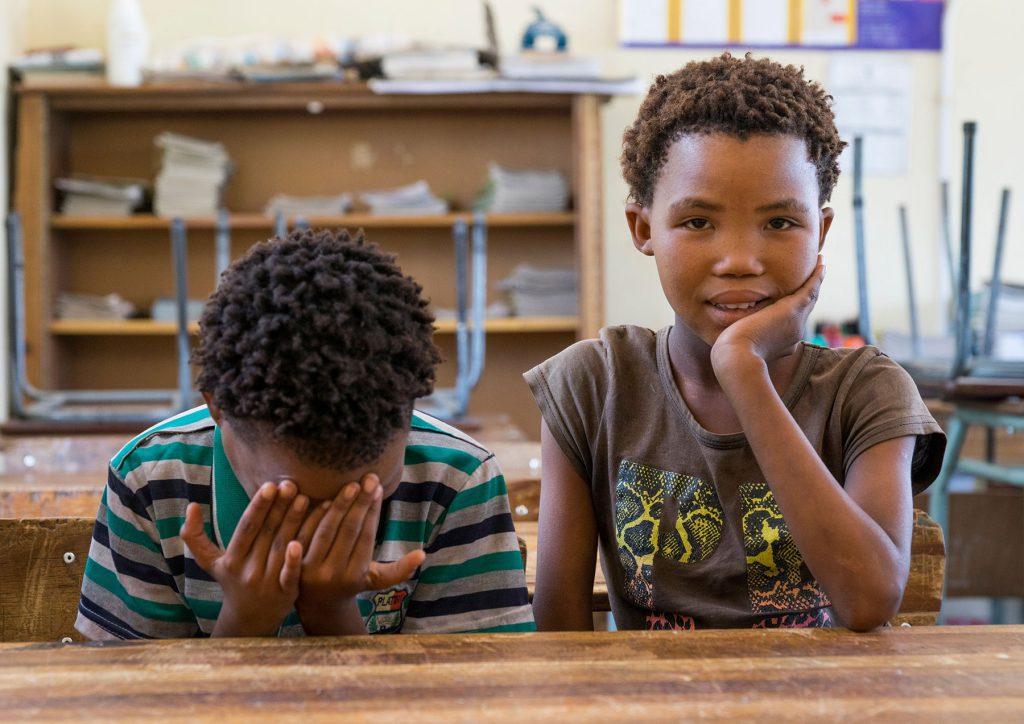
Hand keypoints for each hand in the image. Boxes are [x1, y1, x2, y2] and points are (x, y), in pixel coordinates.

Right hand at [180, 480, 307, 635]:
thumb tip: (190, 505)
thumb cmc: (232, 581)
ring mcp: (268, 583)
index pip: (247, 528)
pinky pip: (291, 574)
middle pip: (267, 533)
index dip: (258, 506)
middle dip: (280, 507)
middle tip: (292, 484)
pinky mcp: (286, 593)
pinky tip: (302, 541)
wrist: (249, 620)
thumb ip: (195, 536)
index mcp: (232, 560)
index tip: (270, 485)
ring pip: (283, 546)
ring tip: (305, 498)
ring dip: (296, 522)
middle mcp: (248, 571)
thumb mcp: (211, 562)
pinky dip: (295, 560)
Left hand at [293, 473, 424, 629]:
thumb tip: (422, 554)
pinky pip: (306, 532)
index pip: (366, 536)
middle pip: (348, 530)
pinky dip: (315, 514)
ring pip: (326, 529)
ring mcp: (311, 568)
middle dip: (360, 502)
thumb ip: (399, 570)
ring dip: (339, 505)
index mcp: (356, 574)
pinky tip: (326, 498)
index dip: (372, 511)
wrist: (317, 604)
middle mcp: (334, 573)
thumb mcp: (376, 580)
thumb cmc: (352, 583)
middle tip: (369, 478)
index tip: (378, 487)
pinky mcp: (294, 561)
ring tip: (351, 484)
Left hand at [711, 256, 824, 372]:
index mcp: (782, 343)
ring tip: (821, 266)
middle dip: (811, 293)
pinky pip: (809, 290)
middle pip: (806, 309)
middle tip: (818, 275)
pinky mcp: (792, 311)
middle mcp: (794, 333)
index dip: (795, 309)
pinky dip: (816, 278)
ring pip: (810, 298)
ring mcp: (795, 322)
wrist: (737, 359)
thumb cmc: (730, 354)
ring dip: (817, 281)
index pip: (792, 322)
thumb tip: (734, 330)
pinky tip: (821, 265)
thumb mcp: (739, 343)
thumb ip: (743, 335)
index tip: (796, 299)